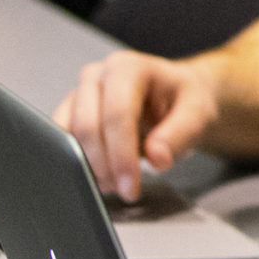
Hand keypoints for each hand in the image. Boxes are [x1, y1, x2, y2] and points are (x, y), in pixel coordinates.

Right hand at [54, 52, 219, 201]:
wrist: (175, 95)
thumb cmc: (185, 100)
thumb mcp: (198, 113)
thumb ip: (181, 133)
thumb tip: (157, 157)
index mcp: (128, 68)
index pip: (117, 114)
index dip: (122, 154)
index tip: (131, 186)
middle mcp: (96, 76)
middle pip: (88, 126)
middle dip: (104, 165)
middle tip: (125, 191)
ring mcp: (78, 93)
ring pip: (68, 136)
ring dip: (88, 166)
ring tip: (115, 185)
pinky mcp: (68, 112)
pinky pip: (60, 141)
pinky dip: (77, 163)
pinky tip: (101, 176)